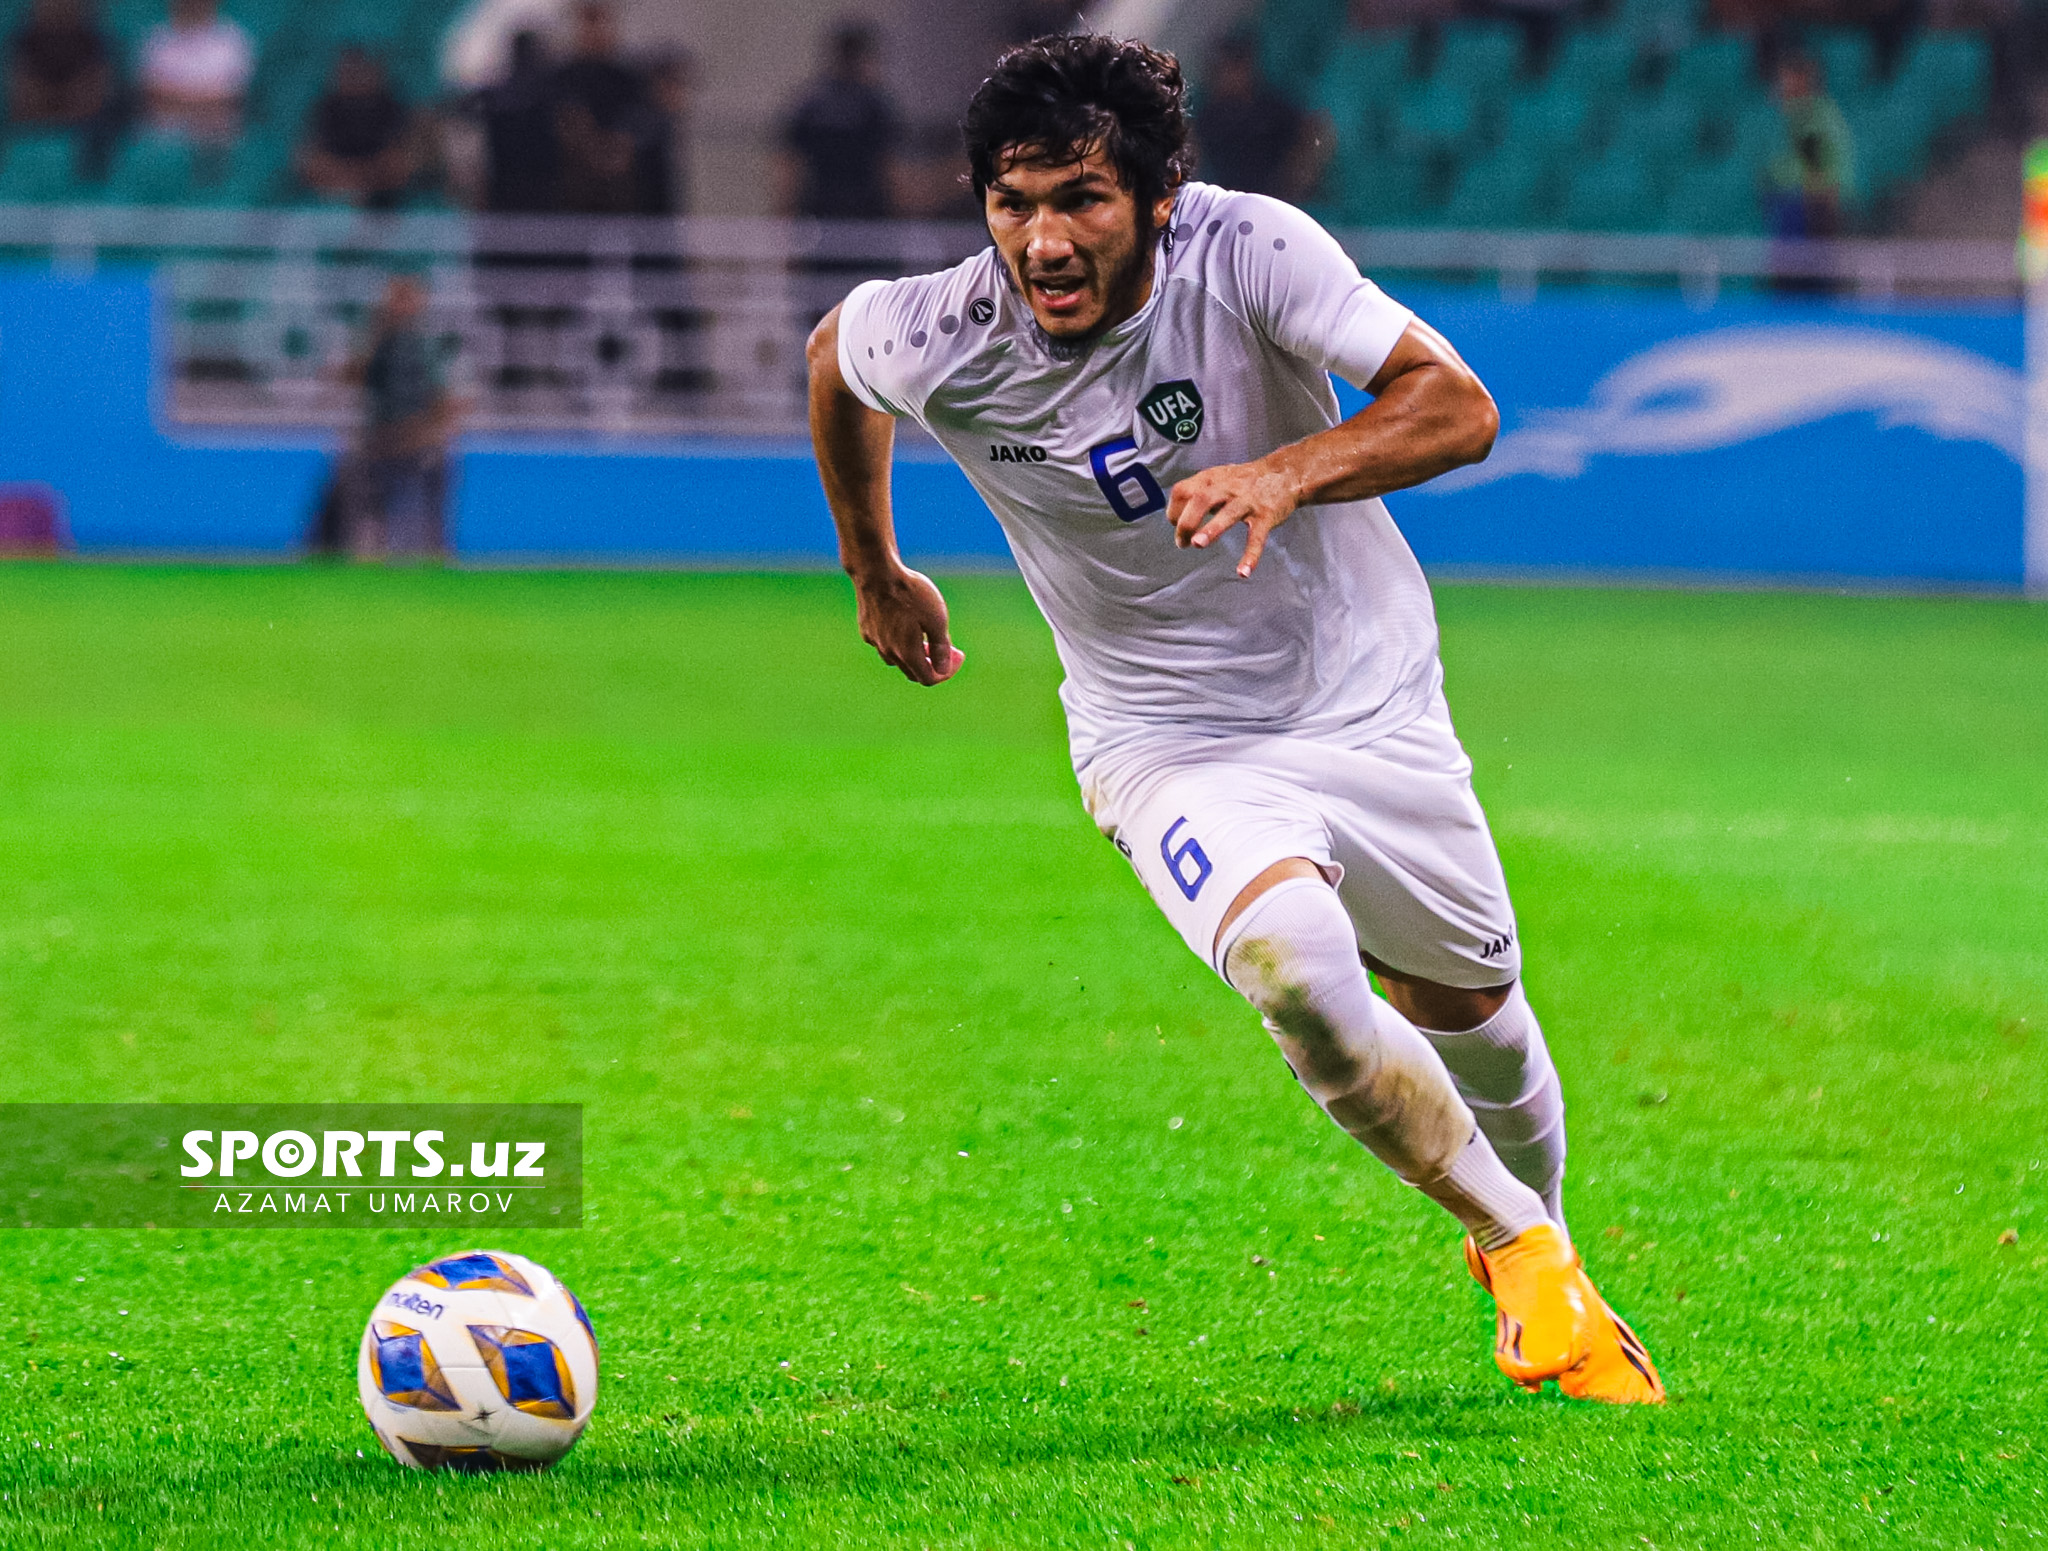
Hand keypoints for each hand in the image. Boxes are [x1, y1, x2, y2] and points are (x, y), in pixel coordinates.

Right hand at [853, 565, 964, 685]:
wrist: (876, 572)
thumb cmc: (910, 593)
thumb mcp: (936, 619)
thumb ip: (941, 648)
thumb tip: (943, 670)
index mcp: (908, 653)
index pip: (929, 679)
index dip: (947, 672)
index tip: (958, 655)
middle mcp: (889, 652)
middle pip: (913, 672)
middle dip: (933, 664)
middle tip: (947, 648)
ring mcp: (875, 641)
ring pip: (897, 659)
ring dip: (914, 654)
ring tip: (925, 636)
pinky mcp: (866, 629)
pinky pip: (884, 644)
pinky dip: (897, 642)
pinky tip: (904, 624)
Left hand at [1168, 458, 1302, 577]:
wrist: (1286, 473)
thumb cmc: (1245, 481)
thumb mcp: (1218, 479)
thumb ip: (1197, 495)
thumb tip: (1175, 520)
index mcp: (1212, 479)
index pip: (1182, 491)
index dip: (1173, 511)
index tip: (1175, 526)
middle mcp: (1227, 488)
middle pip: (1200, 499)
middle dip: (1186, 522)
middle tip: (1183, 543)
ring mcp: (1247, 501)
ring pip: (1228, 513)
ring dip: (1211, 529)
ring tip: (1197, 544)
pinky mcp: (1266, 516)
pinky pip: (1257, 537)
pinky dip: (1251, 555)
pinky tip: (1243, 572)